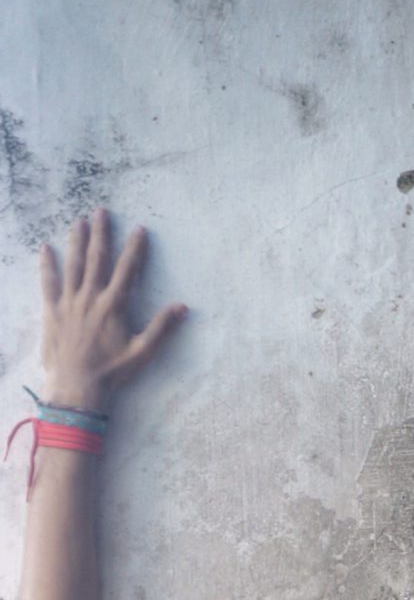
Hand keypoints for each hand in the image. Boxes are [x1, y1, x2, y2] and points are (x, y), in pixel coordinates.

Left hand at [38, 211, 186, 415]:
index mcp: (113, 306)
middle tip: (101, 212)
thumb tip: (182, 308)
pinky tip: (45, 248)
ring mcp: (69, 302)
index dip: (134, 249)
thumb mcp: (142, 353)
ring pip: (73, 265)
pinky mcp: (52, 311)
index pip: (127, 270)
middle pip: (96, 259)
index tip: (139, 229)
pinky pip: (48, 282)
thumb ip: (161, 328)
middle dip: (101, 234)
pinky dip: (47, 264)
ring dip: (76, 241)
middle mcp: (90, 298)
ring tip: (79, 222)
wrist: (76, 388)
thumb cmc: (111, 373)